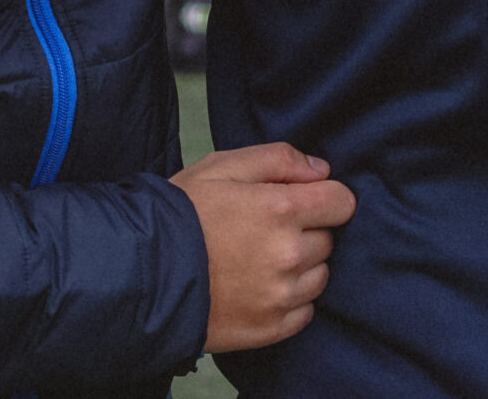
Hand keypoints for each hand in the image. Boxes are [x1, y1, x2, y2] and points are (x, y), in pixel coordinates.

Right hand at [172, 142, 356, 352]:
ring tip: (259, 260)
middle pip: (328, 239)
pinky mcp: (272, 327)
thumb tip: (321, 170)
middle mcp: (289, 255)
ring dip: (300, 266)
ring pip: (319, 276)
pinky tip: (258, 287)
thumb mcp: (222, 166)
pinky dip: (290, 299)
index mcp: (281, 209)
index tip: (304, 201)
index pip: (342, 202)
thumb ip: (278, 159)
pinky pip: (305, 311)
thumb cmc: (182, 213)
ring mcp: (282, 295)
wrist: (145, 272)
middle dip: (306, 231)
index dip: (325, 197)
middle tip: (265, 230)